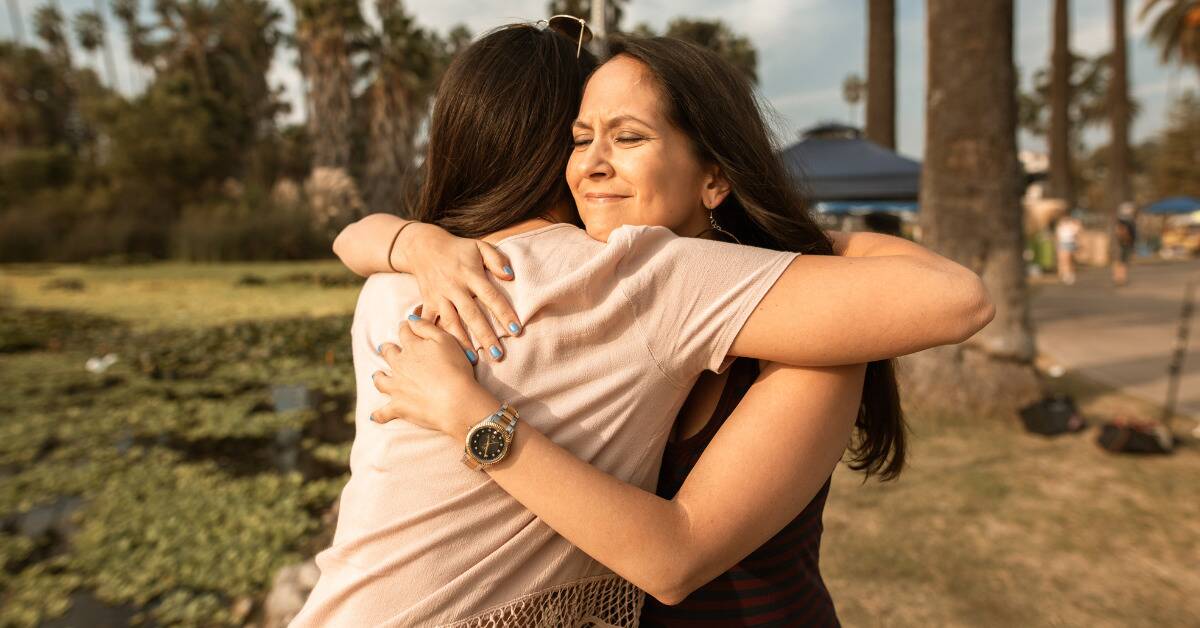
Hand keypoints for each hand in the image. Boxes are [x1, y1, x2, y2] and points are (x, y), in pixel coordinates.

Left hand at [370, 315, 499, 439]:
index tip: (406, 326)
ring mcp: (396, 387)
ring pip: (380, 379)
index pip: (404, 331)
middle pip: (388, 353)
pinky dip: (379, 415)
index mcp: (412, 347)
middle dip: (388, 349)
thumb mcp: (446, 340)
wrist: (456, 401)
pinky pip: (383, 413)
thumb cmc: (456, 369)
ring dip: (379, 377)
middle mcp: (399, 365)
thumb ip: (426, 327)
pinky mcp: (398, 407)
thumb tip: (410, 318)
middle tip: (387, 348)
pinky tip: (374, 416)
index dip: (406, 327)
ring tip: (378, 376)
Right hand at [397, 223, 522, 360]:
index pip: (491, 296)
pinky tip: (443, 352)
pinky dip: (435, 337)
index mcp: (470, 274)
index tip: (516, 331)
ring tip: (474, 360)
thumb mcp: (479, 247)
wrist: (423, 247)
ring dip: (462, 342)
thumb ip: (496, 259)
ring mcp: (439, 296)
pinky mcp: (427, 302)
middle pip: (472, 315)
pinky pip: (430, 323)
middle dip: (485, 336)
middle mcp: (454, 287)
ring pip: (451, 323)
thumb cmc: (458, 249)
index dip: (504, 313)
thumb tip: (510, 275)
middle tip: (498, 355)